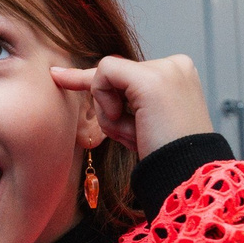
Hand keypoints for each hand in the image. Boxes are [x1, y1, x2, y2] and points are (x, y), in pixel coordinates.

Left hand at [51, 55, 214, 158]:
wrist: (186, 178)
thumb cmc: (163, 158)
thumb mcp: (143, 124)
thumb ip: (124, 101)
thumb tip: (89, 79)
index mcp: (178, 75)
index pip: (127, 73)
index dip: (97, 83)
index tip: (57, 75)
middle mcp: (175, 65)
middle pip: (114, 75)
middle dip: (109, 110)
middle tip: (136, 134)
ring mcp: (165, 69)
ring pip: (106, 75)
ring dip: (109, 114)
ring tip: (138, 134)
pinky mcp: (149, 79)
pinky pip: (104, 74)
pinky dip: (103, 100)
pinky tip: (122, 118)